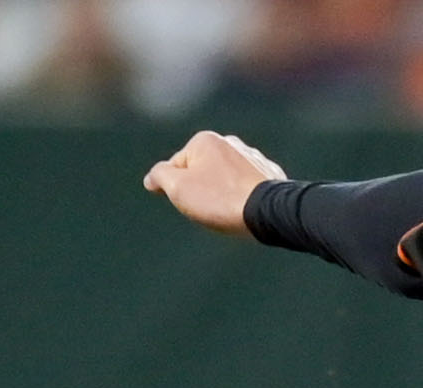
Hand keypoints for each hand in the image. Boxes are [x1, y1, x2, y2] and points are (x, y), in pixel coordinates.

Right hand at [144, 130, 285, 234]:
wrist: (268, 212)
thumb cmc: (219, 199)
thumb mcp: (177, 188)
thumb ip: (159, 177)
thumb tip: (151, 178)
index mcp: (205, 140)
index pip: (176, 168)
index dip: (177, 190)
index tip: (191, 203)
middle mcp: (230, 142)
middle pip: (202, 173)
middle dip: (202, 192)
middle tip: (211, 209)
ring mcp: (253, 157)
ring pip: (226, 181)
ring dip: (223, 196)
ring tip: (230, 210)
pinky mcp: (270, 175)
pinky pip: (247, 188)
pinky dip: (244, 198)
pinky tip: (247, 209)